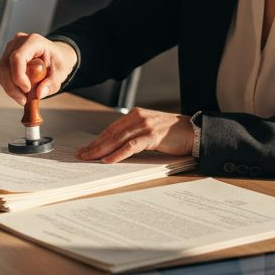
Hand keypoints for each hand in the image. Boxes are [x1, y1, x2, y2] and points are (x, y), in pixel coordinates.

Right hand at [0, 32, 76, 104]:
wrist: (56, 55)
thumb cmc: (59, 61)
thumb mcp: (62, 72)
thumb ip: (52, 83)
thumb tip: (39, 94)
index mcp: (34, 41)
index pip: (18, 58)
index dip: (18, 76)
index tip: (27, 90)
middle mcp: (18, 42)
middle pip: (6, 65)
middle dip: (12, 86)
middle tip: (23, 100)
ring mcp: (10, 49)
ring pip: (1, 71)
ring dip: (10, 88)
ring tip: (23, 98)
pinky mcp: (6, 57)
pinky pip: (2, 74)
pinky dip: (9, 86)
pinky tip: (20, 92)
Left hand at [76, 107, 193, 163]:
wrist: (193, 131)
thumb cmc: (172, 134)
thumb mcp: (149, 131)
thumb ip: (134, 136)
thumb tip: (115, 149)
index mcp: (135, 115)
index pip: (110, 129)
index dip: (96, 140)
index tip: (85, 149)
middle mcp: (138, 117)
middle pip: (111, 133)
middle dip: (94, 145)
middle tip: (81, 155)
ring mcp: (145, 125)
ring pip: (118, 138)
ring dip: (102, 150)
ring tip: (90, 158)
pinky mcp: (153, 135)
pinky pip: (131, 145)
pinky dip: (118, 153)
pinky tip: (109, 160)